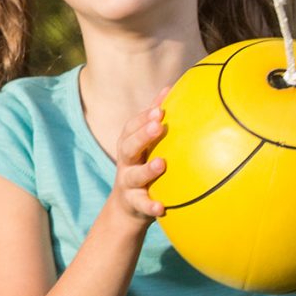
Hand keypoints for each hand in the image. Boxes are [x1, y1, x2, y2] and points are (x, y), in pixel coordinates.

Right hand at [101, 105, 167, 229]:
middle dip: (142, 136)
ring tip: (161, 164)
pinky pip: (142, 205)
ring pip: (133, 176)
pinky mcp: (134, 204)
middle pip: (128, 147)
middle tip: (159, 125)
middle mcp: (126, 163)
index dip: (143, 118)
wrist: (126, 207)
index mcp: (129, 146)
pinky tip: (161, 207)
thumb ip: (154, 120)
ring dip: (146, 170)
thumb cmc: (142, 166)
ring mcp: (128, 184)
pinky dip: (150, 206)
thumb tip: (170, 88)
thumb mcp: (145, 144)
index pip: (131, 128)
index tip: (160, 109)